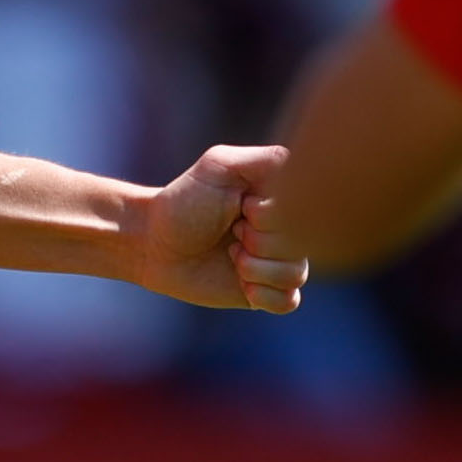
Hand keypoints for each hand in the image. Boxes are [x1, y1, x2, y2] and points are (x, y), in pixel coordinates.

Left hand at [123, 145, 311, 313]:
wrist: (155, 243)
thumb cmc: (186, 201)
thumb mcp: (220, 166)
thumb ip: (267, 161)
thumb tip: (306, 173)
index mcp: (283, 197)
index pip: (304, 213)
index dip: (269, 216)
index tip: (242, 205)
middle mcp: (288, 229)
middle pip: (301, 245)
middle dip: (258, 241)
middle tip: (230, 231)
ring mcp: (279, 261)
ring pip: (296, 274)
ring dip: (255, 267)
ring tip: (231, 255)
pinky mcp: (266, 291)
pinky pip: (289, 301)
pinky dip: (264, 294)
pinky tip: (242, 284)